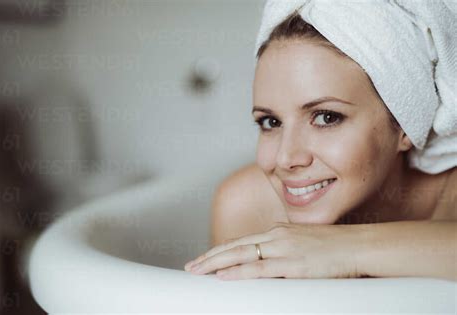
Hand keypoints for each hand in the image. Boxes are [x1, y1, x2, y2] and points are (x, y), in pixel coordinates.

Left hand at [184, 222, 362, 279]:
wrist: (359, 246)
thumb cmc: (336, 246)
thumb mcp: (305, 242)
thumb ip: (286, 247)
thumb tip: (273, 255)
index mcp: (279, 231)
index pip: (242, 240)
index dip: (221, 250)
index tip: (205, 258)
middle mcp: (277, 236)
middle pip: (235, 246)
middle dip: (210, 257)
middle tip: (191, 266)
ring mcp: (284, 249)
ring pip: (241, 255)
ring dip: (215, 264)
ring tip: (197, 271)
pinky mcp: (293, 264)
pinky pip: (260, 269)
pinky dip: (239, 272)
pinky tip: (224, 276)